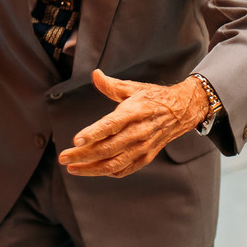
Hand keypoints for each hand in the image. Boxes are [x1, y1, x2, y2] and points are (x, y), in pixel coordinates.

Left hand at [57, 69, 208, 177]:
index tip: (76, 140)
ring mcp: (143, 147)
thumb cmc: (154, 97)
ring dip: (91, 168)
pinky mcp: (146, 156)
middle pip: (108, 148)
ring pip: (114, 163)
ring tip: (72, 168)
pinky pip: (125, 169)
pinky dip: (108, 172)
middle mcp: (139, 132)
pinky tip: (92, 170)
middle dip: (83, 155)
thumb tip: (95, 74)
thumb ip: (111, 85)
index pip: (111, 125)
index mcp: (134, 112)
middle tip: (63, 157)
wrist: (182, 110)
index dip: (93, 133)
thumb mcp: (133, 87)